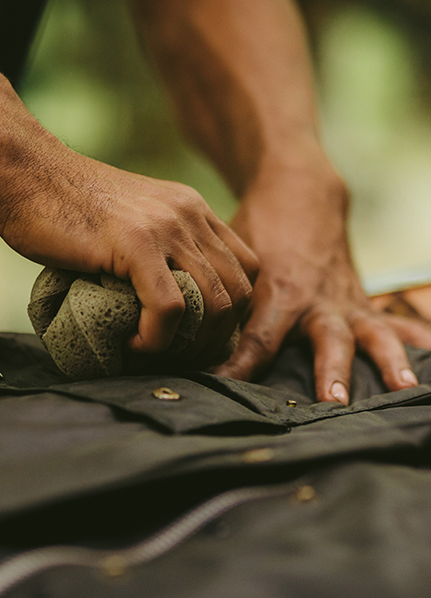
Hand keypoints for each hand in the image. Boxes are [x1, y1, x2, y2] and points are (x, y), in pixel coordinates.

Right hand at [0, 144, 258, 356]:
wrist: (25, 173)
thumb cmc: (67, 207)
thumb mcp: (133, 224)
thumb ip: (159, 254)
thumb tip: (169, 310)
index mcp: (193, 211)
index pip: (246, 269)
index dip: (231, 312)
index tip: (198, 335)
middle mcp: (190, 215)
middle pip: (239, 293)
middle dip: (217, 338)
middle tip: (180, 355)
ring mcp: (167, 227)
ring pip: (214, 304)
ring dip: (189, 344)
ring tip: (155, 351)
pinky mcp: (136, 243)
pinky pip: (170, 308)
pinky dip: (157, 339)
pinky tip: (134, 344)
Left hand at [214, 147, 430, 402]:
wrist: (299, 194)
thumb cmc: (259, 231)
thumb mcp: (236, 262)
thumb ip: (224, 301)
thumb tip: (191, 341)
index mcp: (279, 293)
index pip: (257, 341)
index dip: (241, 368)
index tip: (225, 393)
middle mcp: (316, 302)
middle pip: (326, 340)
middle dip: (331, 371)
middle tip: (334, 403)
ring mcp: (345, 301)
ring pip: (371, 332)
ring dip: (388, 360)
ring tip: (405, 388)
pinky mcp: (362, 301)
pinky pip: (393, 321)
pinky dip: (415, 338)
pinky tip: (428, 357)